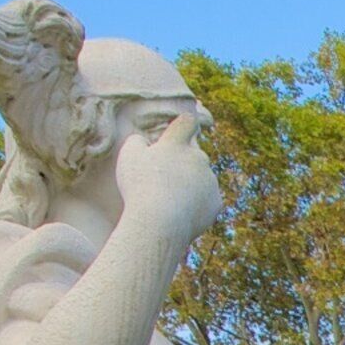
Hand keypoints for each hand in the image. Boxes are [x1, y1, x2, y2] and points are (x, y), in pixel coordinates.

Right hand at [113, 106, 222, 240]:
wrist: (160, 222)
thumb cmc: (140, 186)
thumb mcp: (128, 157)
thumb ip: (136, 142)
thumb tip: (144, 142)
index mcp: (177, 144)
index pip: (187, 122)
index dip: (186, 122)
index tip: (187, 122)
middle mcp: (198, 158)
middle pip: (192, 156)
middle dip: (181, 164)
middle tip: (162, 181)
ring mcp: (210, 181)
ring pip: (200, 180)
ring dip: (188, 187)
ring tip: (167, 202)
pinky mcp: (216, 203)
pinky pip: (205, 200)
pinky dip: (195, 205)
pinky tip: (179, 213)